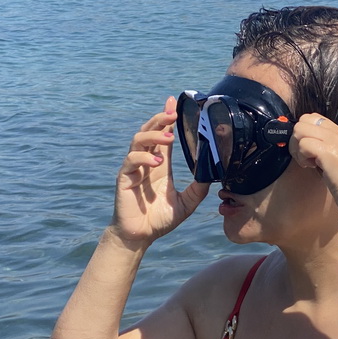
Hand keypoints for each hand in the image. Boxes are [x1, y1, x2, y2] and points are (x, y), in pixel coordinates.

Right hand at [112, 96, 208, 246]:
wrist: (141, 236)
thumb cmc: (160, 219)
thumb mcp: (186, 203)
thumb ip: (198, 188)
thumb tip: (213, 173)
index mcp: (160, 165)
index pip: (163, 135)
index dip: (167, 118)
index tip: (174, 102)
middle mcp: (146, 162)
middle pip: (149, 131)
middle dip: (160, 119)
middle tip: (172, 113)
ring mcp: (134, 169)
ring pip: (138, 141)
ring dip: (153, 135)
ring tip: (169, 137)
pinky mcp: (124, 178)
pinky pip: (131, 161)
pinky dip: (144, 158)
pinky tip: (157, 162)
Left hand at [289, 113, 337, 217]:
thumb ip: (334, 154)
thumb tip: (316, 156)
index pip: (315, 119)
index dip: (306, 134)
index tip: (310, 154)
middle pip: (304, 120)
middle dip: (298, 139)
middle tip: (305, 158)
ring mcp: (334, 141)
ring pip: (300, 129)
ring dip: (298, 148)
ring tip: (309, 164)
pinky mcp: (328, 152)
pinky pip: (303, 144)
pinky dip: (302, 157)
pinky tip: (312, 168)